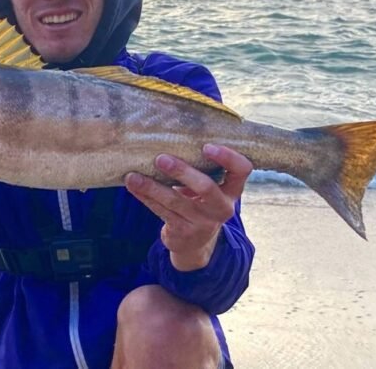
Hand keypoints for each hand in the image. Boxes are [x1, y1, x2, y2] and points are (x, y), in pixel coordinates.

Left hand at [125, 144, 251, 270]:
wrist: (195, 243)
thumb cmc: (200, 202)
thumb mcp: (210, 189)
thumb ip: (202, 168)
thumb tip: (173, 132)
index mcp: (232, 191)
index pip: (242, 170)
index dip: (228, 157)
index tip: (207, 146)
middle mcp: (221, 208)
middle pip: (206, 188)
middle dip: (183, 172)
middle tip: (161, 158)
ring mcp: (202, 222)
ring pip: (175, 201)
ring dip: (151, 186)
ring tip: (133, 176)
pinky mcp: (182, 232)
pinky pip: (160, 211)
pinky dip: (145, 196)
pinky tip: (133, 186)